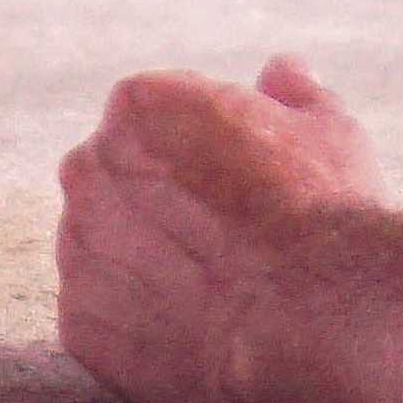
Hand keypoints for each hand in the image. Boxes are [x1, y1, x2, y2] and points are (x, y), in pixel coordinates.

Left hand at [59, 57, 382, 402]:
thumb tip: (282, 73)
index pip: (150, 119)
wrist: (315, 312)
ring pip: (100, 250)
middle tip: (220, 237)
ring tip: (210, 288)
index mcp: (139, 105)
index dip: (198, 153)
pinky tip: (190, 329)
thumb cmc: (320, 209)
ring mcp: (77, 249)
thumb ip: (290, 93)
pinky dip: (134, 324)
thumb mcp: (325, 127)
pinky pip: (98, 316)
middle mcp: (90, 168)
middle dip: (155, 204)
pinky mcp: (80, 323)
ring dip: (141, 264)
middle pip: (113, 181)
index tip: (236, 182)